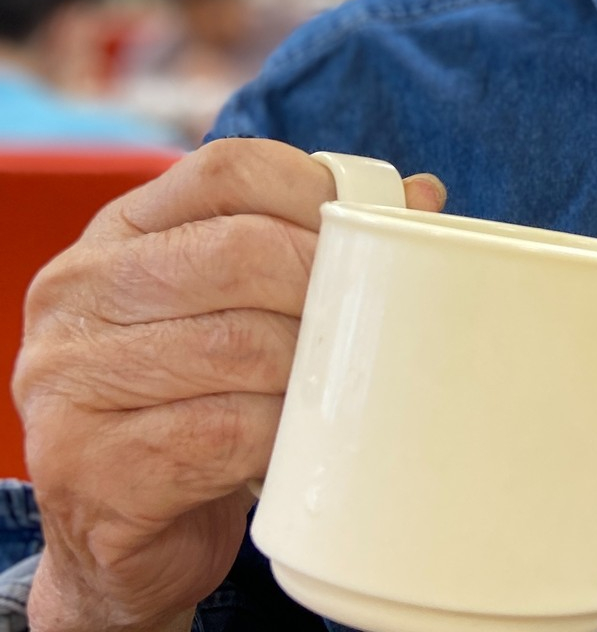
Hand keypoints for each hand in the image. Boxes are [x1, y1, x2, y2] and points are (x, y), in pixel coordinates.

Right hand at [13, 138, 446, 631]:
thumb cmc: (193, 392)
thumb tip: (422, 195)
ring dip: (312, 368)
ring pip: (238, 345)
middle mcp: (78, 291)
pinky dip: (283, 435)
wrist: (113, 530)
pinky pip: (222, 433)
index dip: (313, 191)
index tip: (367, 234)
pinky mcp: (88, 465)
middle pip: (239, 251)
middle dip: (325, 284)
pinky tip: (302, 441)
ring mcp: (69, 378)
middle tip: (371, 319)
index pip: (226, 169)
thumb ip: (308, 239)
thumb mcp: (231, 301)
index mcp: (120, 231)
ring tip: (344, 383)